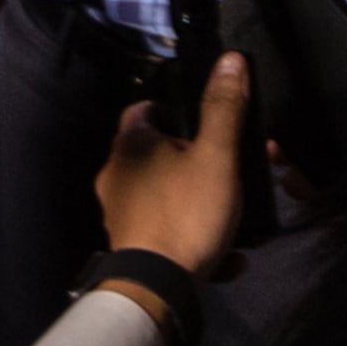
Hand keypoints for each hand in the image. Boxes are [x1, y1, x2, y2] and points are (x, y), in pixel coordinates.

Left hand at [96, 49, 250, 276]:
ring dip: (195, 201)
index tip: (204, 123)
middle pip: (156, 154)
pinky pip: (164, 230)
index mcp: (130, 144)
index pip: (144, 109)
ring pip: (163, 195)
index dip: (174, 110)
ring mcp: (118, 213)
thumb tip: (231, 59)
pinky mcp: (127, 245)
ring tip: (231, 214)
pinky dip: (190, 235)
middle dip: (193, 161)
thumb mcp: (216, 156)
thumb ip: (224, 109)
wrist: (157, 287)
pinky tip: (224, 255)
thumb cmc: (186, 211)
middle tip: (228, 170)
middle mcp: (115, 174)